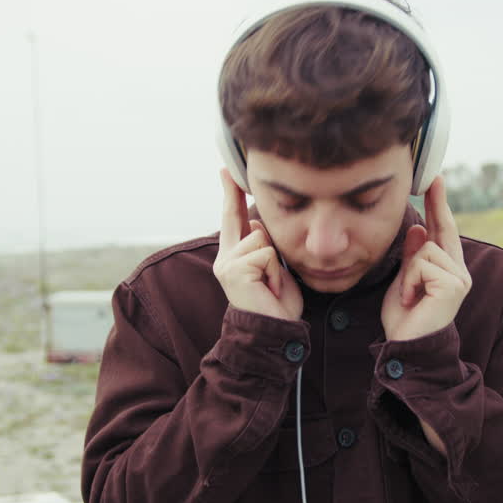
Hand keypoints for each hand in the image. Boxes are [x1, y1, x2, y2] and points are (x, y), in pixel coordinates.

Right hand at [213, 168, 302, 320]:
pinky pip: (266, 254)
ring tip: (271, 285)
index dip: (231, 193)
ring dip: (276, 263)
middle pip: (250, 223)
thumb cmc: (277, 304)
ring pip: (262, 239)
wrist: (273, 332)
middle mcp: (225, 258)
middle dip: (257, 229)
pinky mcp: (234, 269)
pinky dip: (275, 272)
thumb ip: (265, 246)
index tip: (227, 169)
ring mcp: (227, 263)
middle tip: (256, 246)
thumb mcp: (274, 268)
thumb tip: (257, 225)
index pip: (233, 218)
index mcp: (233, 256)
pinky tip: (269, 288)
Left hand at [381, 176, 471, 341]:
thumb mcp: (404, 281)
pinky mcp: (454, 284)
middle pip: (440, 230)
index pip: (444, 231)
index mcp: (447, 270)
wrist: (407, 348)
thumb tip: (420, 228)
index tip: (435, 180)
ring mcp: (459, 277)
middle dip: (437, 204)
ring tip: (408, 296)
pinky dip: (409, 282)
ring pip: (425, 250)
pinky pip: (422, 264)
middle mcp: (458, 271)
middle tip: (432, 177)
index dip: (440, 206)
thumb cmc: (404, 320)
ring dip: (408, 273)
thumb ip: (413, 256)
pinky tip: (411, 300)